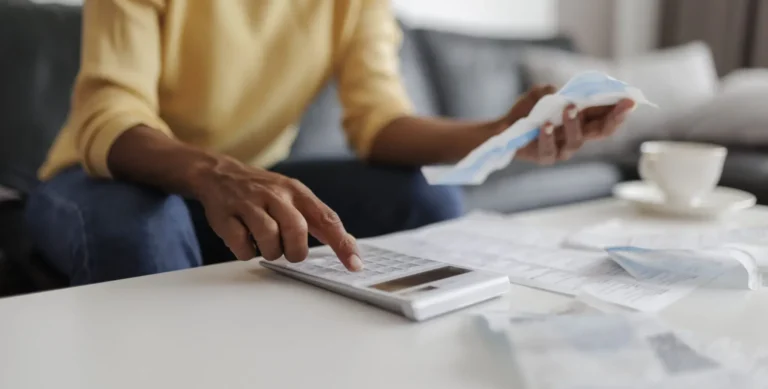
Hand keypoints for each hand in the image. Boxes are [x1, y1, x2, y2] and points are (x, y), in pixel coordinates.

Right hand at [189, 156, 362, 270]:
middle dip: (296, 251)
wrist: (218, 174)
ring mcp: (249, 204)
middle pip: (297, 229)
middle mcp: (275, 194)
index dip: (342, 244)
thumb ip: (318, 218)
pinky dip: (246, 252)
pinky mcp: (226, 216)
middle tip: (289, 252)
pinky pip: (242, 246)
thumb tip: (348, 244)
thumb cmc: (263, 191)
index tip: (355, 264)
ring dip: (271, 252)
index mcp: (296, 191)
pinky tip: (246, 241)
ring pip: (269, 238)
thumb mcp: (293, 195)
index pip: (326, 218)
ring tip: (266, 246)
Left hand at [501, 85, 635, 164]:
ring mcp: (562, 148)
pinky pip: (549, 150)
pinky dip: (548, 137)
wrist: (504, 127)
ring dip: (575, 123)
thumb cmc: (528, 110)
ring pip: (576, 141)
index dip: (621, 110)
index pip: (607, 117)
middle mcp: (577, 136)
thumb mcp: (543, 93)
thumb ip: (557, 91)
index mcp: (583, 120)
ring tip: (569, 107)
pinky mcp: (544, 156)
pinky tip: (545, 125)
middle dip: (614, 118)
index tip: (631, 100)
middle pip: (601, 131)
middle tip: (622, 105)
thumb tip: (567, 94)